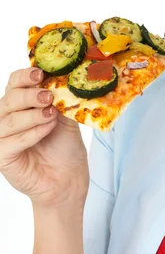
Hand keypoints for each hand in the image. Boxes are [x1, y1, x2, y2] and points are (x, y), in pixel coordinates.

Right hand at [0, 67, 89, 207]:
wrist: (68, 179)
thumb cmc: (64, 147)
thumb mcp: (65, 118)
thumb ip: (60, 100)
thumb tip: (62, 79)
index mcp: (20, 106)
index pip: (13, 84)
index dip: (24, 77)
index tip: (40, 73)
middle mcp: (6, 119)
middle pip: (9, 100)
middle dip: (29, 95)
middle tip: (48, 96)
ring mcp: (1, 139)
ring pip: (9, 120)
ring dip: (32, 115)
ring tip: (52, 114)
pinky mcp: (2, 157)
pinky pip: (10, 142)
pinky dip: (31, 133)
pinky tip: (47, 129)